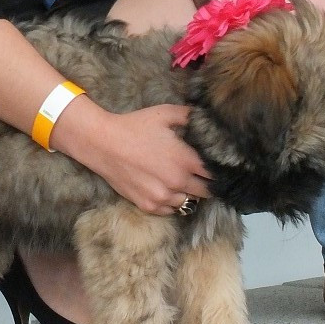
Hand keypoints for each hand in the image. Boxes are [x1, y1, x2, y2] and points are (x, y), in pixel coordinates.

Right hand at [54, 101, 211, 215]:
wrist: (103, 144)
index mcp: (185, 160)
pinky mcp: (148, 205)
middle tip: (204, 175)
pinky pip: (170, 210)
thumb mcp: (164, 113)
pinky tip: (168, 189)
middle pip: (207, 192)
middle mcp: (177, 182)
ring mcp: (162, 197)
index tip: (220, 167)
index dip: (220, 171)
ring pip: (189, 203)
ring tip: (184, 181)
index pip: (215, 174)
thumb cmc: (135, 126)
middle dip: (208, 184)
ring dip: (190, 194)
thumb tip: (206, 116)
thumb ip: (189, 115)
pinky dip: (173, 202)